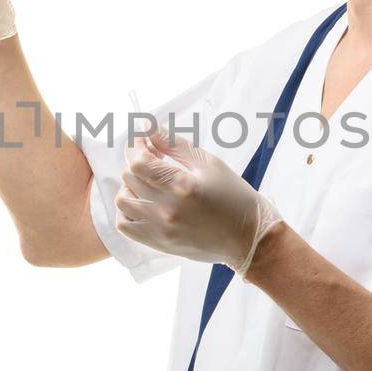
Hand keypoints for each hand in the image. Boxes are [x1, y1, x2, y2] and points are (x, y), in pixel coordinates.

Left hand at [113, 128, 281, 272]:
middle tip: (153, 156)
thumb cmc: (234, 197)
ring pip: (123, 199)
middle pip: (130, 177)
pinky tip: (142, 202)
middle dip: (137, 160)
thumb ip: (174, 144)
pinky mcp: (159, 244)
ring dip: (131, 184)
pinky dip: (127, 210)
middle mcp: (167, 210)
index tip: (142, 138)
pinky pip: (125, 225)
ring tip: (149, 180)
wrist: (249, 238)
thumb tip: (147, 126)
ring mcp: (160, 230)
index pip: (139, 161)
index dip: (135, 145)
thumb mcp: (208, 163)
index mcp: (182, 186)